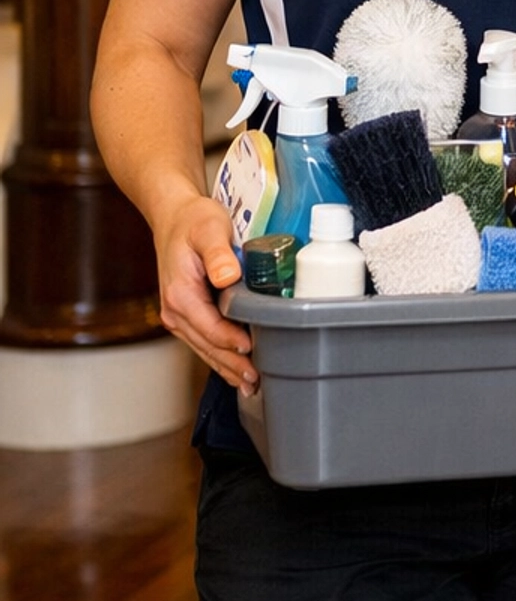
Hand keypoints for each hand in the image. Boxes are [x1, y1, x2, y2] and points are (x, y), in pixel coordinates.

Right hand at [156, 191, 258, 392]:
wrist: (174, 216)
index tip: (251, 351)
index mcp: (180, 294)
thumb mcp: (208, 228)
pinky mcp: (186, 314)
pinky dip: (219, 356)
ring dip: (226, 366)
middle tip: (256, 381)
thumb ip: (218, 253)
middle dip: (231, 364)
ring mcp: (179, 315)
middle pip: (207, 345)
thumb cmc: (192, 220)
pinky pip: (203, 340)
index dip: (231, 341)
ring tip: (249, 383)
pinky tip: (235, 368)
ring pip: (204, 348)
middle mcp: (175, 310)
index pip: (209, 327)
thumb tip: (227, 276)